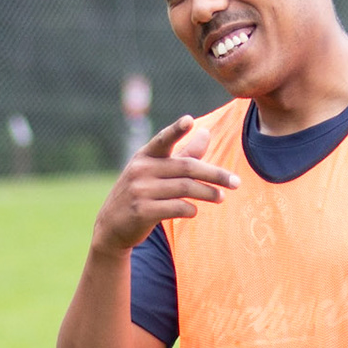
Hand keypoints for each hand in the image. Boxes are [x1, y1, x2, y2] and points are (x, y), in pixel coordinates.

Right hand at [92, 115, 238, 256]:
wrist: (111, 227)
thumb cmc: (141, 193)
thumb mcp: (156, 171)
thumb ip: (183, 153)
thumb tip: (206, 132)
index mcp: (144, 156)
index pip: (163, 139)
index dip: (176, 130)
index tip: (189, 120)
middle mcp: (141, 170)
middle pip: (187, 168)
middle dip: (215, 175)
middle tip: (236, 182)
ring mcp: (139, 191)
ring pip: (185, 189)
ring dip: (208, 193)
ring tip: (222, 197)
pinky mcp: (142, 211)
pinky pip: (176, 208)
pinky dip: (190, 209)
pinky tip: (194, 211)